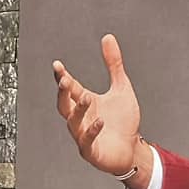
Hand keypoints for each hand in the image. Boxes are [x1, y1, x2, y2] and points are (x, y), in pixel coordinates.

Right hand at [52, 36, 145, 181]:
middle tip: (64, 81)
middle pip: (64, 106)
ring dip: (78, 111)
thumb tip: (107, 37)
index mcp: (84, 103)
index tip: (57, 66)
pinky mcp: (92, 151)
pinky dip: (92, 131)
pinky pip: (87, 141)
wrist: (131, 149)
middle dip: (63, 94)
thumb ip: (113, 64)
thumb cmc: (123, 122)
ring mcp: (84, 136)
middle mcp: (81, 119)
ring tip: (86, 98)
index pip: (69, 89)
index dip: (62, 77)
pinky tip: (100, 121)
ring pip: (73, 123)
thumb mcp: (121, 87)